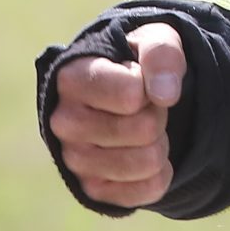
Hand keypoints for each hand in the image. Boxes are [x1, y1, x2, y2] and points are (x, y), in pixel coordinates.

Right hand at [48, 24, 185, 208]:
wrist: (122, 97)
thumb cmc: (134, 64)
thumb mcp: (152, 40)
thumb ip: (161, 53)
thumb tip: (165, 94)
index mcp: (70, 79)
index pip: (132, 95)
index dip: (150, 85)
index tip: (137, 78)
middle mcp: (63, 122)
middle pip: (144, 129)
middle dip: (157, 115)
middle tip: (144, 106)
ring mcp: (74, 160)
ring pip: (149, 162)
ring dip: (160, 143)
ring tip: (140, 128)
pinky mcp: (92, 189)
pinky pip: (149, 189)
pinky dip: (160, 172)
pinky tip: (141, 153)